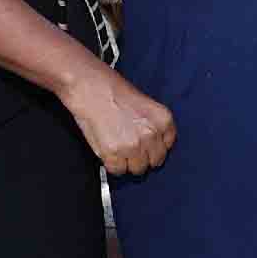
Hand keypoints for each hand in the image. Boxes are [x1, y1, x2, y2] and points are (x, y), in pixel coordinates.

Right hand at [60, 64, 175, 177]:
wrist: (89, 86)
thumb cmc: (112, 90)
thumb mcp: (145, 104)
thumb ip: (153, 126)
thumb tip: (153, 145)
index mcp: (163, 120)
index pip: (167, 146)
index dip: (153, 147)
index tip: (145, 145)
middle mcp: (151, 134)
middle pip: (154, 161)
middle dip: (142, 156)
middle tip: (129, 147)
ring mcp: (133, 146)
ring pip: (137, 169)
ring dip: (128, 162)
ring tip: (117, 147)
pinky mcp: (114, 154)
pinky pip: (118, 171)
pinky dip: (112, 164)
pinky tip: (108, 150)